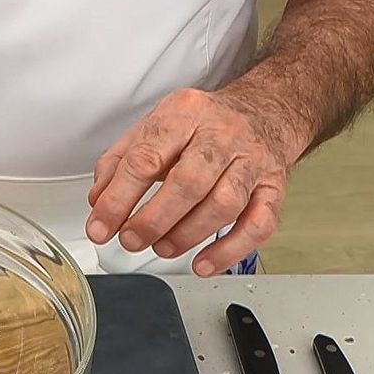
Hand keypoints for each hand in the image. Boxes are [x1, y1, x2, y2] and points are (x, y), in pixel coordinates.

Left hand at [85, 88, 305, 275]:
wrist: (265, 110)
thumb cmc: (203, 125)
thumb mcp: (155, 127)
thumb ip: (120, 162)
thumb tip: (99, 201)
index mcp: (183, 115)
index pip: (145, 159)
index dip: (117, 199)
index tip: (100, 227)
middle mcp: (221, 134)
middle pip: (189, 182)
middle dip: (154, 219)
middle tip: (131, 240)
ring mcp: (253, 160)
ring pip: (225, 203)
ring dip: (188, 234)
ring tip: (162, 248)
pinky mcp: (274, 186)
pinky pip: (260, 223)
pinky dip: (230, 250)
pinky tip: (203, 264)